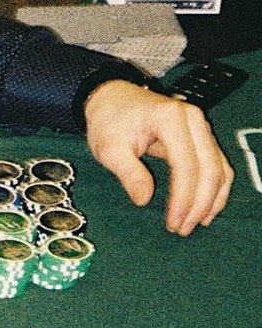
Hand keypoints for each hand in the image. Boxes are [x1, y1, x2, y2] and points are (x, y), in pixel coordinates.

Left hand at [82, 79, 232, 234]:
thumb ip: (129, 173)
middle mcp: (193, 120)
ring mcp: (200, 127)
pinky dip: (215, 188)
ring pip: (218, 167)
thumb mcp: (109, 149)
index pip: (186, 165)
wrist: (112, 98)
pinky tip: (206, 209)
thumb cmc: (109, 121)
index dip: (183, 198)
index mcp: (171, 119)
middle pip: (209, 168)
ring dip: (211, 199)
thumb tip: (144, 200)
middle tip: (183, 229)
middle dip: (199, 203)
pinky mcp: (200, 136)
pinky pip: (216, 164)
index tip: (173, 222)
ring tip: (194, 224)